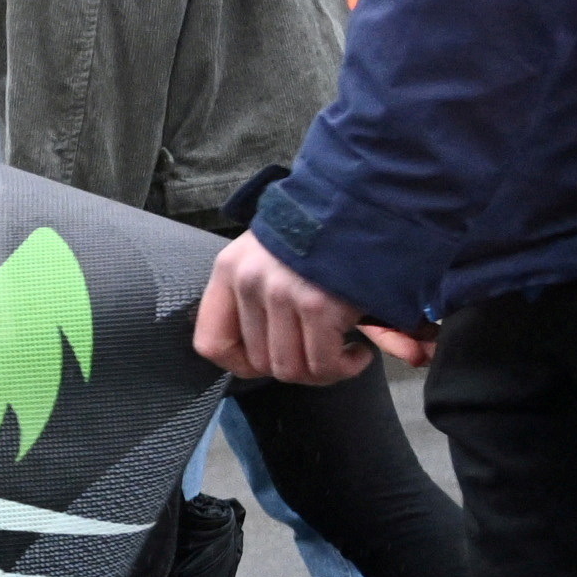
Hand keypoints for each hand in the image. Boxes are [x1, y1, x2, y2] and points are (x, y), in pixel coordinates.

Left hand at [196, 230, 427, 384]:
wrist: (366, 203)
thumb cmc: (322, 232)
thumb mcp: (268, 254)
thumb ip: (253, 295)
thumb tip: (259, 356)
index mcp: (230, 269)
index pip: (211, 342)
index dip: (240, 365)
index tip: (267, 364)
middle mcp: (249, 282)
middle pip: (260, 362)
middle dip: (295, 368)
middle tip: (319, 355)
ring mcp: (282, 293)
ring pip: (291, 369)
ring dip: (322, 372)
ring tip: (341, 354)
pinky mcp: (318, 305)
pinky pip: (323, 365)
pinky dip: (344, 368)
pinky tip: (357, 352)